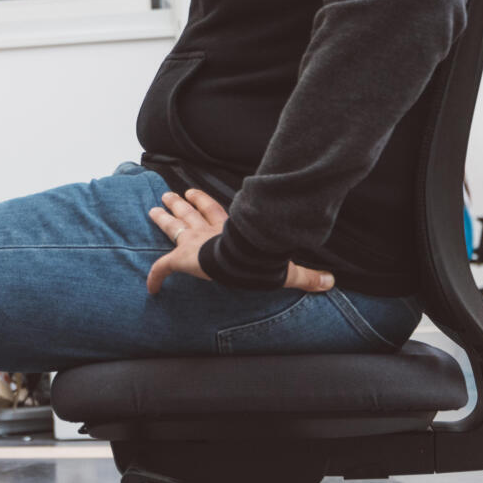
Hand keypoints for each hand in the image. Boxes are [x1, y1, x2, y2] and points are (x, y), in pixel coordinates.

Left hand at [145, 188, 334, 294]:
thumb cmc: (259, 261)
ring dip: (164, 219)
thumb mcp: (284, 268)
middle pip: (190, 214)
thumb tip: (331, 281)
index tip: (194, 193)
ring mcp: (192, 244)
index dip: (204, 203)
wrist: (240, 258)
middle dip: (179, 205)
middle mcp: (207, 232)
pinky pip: (161, 268)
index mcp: (227, 231)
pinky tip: (151, 288)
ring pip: (173, 228)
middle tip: (168, 195)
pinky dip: (155, 277)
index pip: (214, 212)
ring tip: (154, 209)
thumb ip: (305, 276)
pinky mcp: (180, 259)